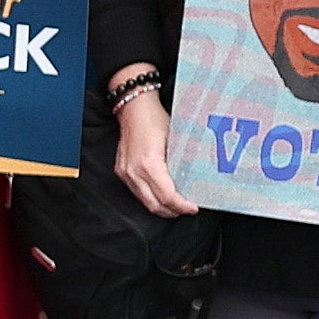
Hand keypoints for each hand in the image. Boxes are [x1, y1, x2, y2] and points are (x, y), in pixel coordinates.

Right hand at [115, 84, 192, 220]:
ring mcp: (126, 173)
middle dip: (172, 211)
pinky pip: (137, 193)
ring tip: (175, 205)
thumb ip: (182, 162)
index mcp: (149, 163)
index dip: (182, 206)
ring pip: (145, 202)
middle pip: (155, 205)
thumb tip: (196, 179)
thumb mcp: (175, 139)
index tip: (192, 208)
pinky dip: (151, 197)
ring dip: (161, 207)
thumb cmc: (154, 118)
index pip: (167, 196)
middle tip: (186, 210)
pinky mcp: (122, 172)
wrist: (133, 107)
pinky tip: (161, 194)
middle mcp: (134, 171)